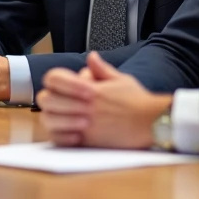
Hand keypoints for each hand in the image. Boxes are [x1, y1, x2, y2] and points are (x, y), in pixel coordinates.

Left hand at [37, 51, 171, 148]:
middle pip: (46, 99)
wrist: (152, 123)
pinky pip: (61, 139)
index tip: (61, 87)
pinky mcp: (88, 141)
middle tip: (57, 103)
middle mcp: (84, 105)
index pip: (54, 78)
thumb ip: (101, 69)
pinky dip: (60, 136)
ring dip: (53, 118)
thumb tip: (91, 57)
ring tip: (62, 118)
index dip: (54, 82)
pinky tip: (68, 133)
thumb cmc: (138, 101)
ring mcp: (84, 124)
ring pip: (50, 120)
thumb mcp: (121, 79)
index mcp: (89, 88)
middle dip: (50, 99)